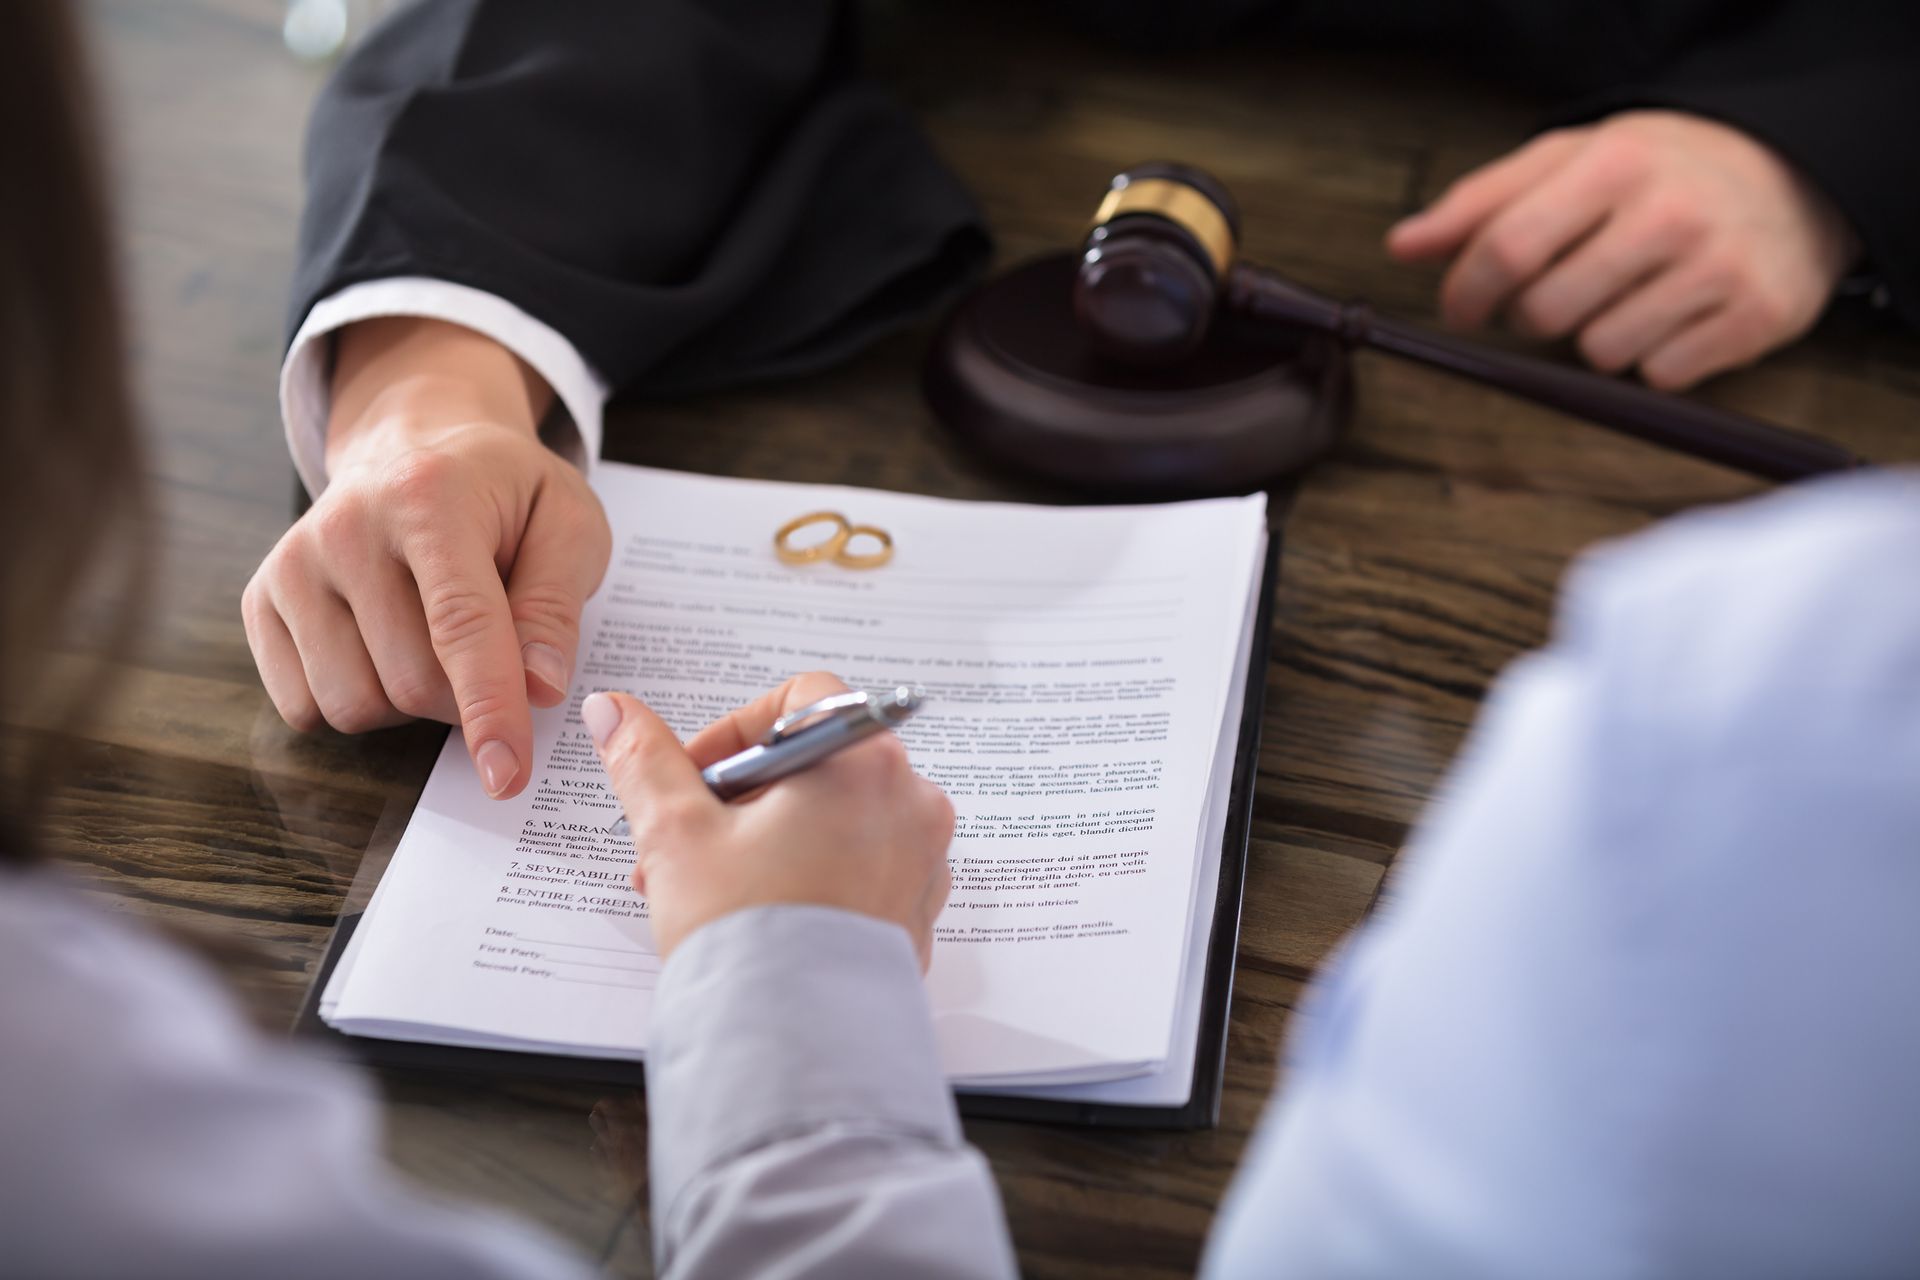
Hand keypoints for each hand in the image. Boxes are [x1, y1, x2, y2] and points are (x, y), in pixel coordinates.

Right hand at [244, 318, 610, 798]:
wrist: (418, 449)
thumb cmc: (505, 496)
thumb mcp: (568, 525)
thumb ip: (557, 605)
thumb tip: (539, 688)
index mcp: (429, 497)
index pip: (461, 626)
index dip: (490, 710)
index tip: (508, 778)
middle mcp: (344, 527)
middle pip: (409, 683)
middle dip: (465, 700)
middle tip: (491, 653)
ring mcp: (291, 565)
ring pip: (353, 705)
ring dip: (409, 705)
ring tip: (434, 640)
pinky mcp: (259, 600)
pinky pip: (304, 707)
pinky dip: (358, 701)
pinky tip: (384, 647)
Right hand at [586, 673, 954, 964]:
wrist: (798, 1048)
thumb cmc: (749, 936)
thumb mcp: (677, 835)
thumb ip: (645, 761)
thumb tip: (615, 711)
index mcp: (865, 762)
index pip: (802, 700)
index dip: (738, 729)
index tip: (696, 774)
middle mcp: (910, 801)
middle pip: (818, 761)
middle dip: (740, 796)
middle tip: (686, 843)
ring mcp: (923, 858)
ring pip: (836, 816)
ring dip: (770, 835)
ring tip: (711, 887)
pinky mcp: (918, 909)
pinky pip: (862, 865)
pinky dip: (813, 872)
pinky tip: (762, 913)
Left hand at [1387, 110, 1859, 389]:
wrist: (1789, 176)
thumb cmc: (1655, 173)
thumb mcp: (1569, 161)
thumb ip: (1480, 203)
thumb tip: (1402, 246)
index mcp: (1615, 164)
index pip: (1507, 248)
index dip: (1466, 293)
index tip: (1461, 310)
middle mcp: (1670, 213)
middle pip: (1545, 313)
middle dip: (1535, 316)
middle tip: (1563, 291)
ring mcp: (1719, 267)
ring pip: (1601, 353)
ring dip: (1598, 338)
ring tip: (1628, 296)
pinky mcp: (1756, 317)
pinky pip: (1661, 376)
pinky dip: (1655, 359)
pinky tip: (1674, 317)